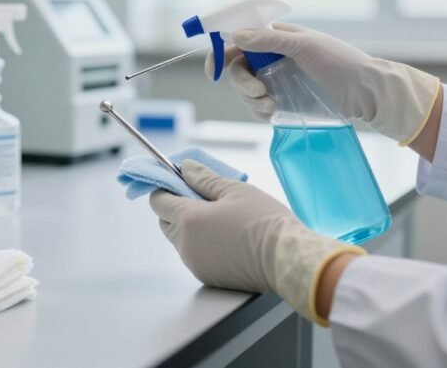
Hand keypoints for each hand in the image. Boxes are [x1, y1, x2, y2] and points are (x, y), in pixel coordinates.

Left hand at [150, 161, 363, 324]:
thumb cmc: (264, 221)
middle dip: (176, 209)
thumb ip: (204, 178)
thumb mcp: (234, 190)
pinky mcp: (207, 277)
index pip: (159, 201)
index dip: (166, 188)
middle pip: (166, 222)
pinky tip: (227, 238)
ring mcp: (195, 264)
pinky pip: (195, 256)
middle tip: (203, 199)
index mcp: (188, 220)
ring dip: (190, 228)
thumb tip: (185, 168)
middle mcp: (185, 245)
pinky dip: (203, 246)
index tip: (178, 182)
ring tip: (220, 219)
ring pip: (180, 240)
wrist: (287, 259)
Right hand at [205, 23, 439, 144]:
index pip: (239, 40)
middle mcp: (272, 58)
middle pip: (237, 68)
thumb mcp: (304, 46)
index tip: (214, 68)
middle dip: (241, 82)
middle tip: (258, 92)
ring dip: (250, 99)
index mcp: (276, 38)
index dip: (222, 52)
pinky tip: (273, 112)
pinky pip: (257, 107)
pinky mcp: (283, 102)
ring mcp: (277, 81)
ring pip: (245, 90)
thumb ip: (268, 40)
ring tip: (270, 105)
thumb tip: (235, 36)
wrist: (366, 93)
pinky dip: (258, 111)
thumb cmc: (340, 62)